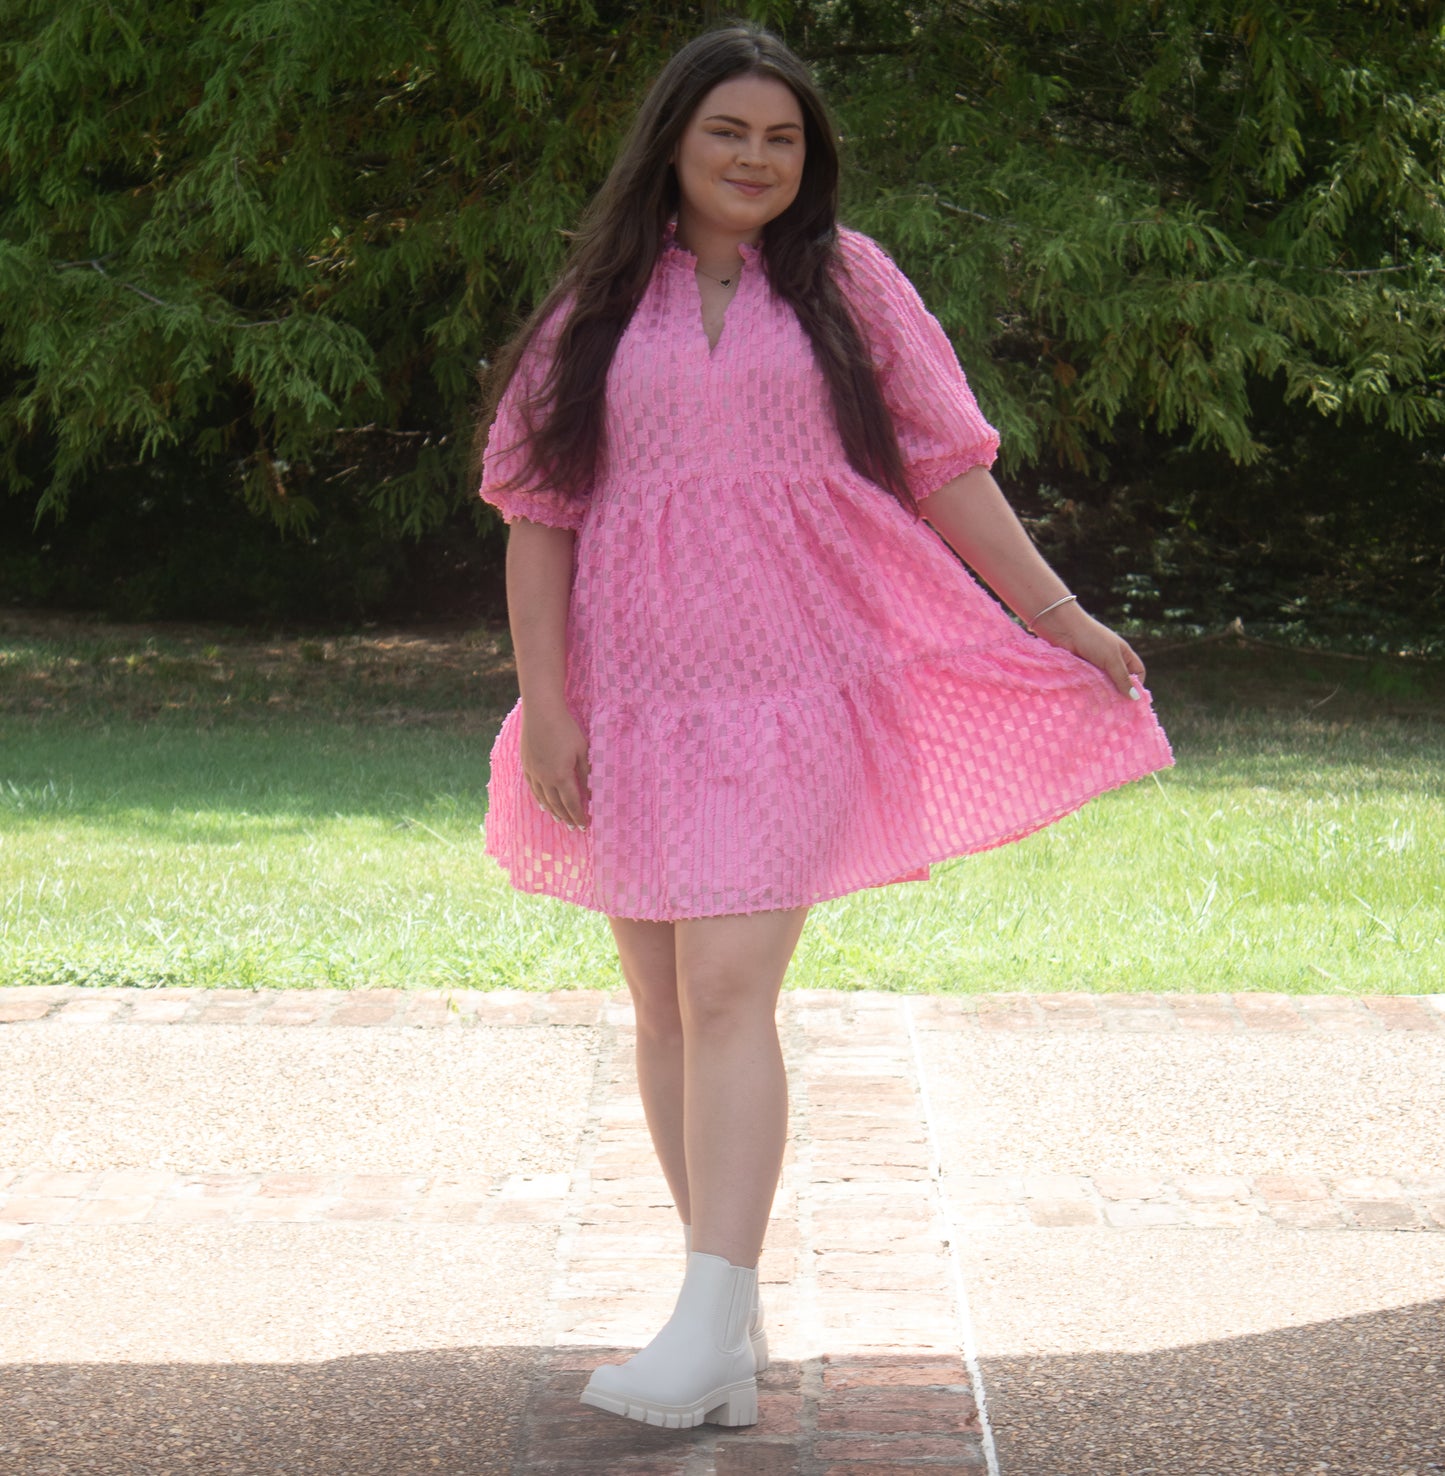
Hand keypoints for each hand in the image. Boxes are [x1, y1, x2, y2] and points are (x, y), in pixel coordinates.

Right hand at [520, 699, 590, 828]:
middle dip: (566, 817)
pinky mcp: (526, 764)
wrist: (541, 712)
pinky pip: (533, 788)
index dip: (578, 816)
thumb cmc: (566, 728)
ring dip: (552, 811)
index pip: (572, 803)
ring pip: (543, 798)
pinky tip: (543, 802)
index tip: (584, 825)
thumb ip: (585, 773)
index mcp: (561, 776)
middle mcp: (545, 779)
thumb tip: (590, 791)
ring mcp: (533, 772)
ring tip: (559, 819)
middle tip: (573, 827)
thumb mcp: (582, 751)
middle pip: (556, 805)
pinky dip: (539, 798)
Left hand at [1030, 605, 1145, 700]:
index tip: (1131, 699)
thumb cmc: (1092, 639)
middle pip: (1119, 682)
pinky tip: (1088, 701)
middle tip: (1116, 710)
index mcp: (1123, 654)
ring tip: (1101, 709)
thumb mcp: (1112, 658)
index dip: (1137, 684)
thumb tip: (1135, 698)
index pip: (1137, 672)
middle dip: (1118, 694)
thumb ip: (1122, 678)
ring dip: (1103, 695)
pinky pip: (1088, 685)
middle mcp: (1110, 660)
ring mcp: (1095, 666)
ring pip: (1103, 686)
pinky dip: (1089, 692)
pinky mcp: (1080, 671)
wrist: (1063, 629)